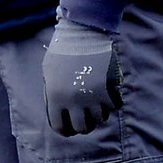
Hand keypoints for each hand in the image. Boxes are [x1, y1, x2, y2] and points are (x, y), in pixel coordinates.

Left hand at [42, 20, 122, 135]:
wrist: (82, 33)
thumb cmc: (62, 51)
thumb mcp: (48, 72)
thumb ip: (53, 93)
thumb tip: (60, 111)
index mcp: (55, 97)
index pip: (60, 128)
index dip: (65, 130)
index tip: (69, 128)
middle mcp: (74, 101)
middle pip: (82, 128)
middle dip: (84, 126)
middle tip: (85, 120)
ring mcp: (94, 96)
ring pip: (100, 120)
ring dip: (98, 114)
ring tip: (95, 105)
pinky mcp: (110, 89)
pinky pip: (114, 107)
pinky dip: (112, 105)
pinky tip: (107, 97)